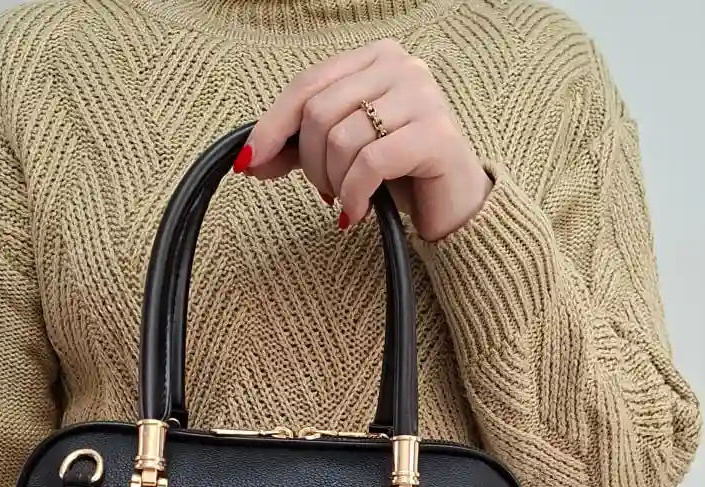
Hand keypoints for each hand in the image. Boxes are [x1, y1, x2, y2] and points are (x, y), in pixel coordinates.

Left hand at [236, 38, 493, 242]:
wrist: (456, 207)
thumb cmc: (400, 174)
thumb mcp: (345, 153)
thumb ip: (300, 148)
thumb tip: (249, 159)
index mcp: (376, 57)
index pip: (308, 84)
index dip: (272, 125)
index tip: (249, 162)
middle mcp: (402, 65)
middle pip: (320, 112)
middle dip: (310, 163)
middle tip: (326, 191)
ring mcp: (423, 96)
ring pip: (342, 139)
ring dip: (334, 182)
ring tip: (348, 200)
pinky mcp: (436, 134)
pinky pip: (370, 163)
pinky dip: (354, 195)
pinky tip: (359, 211)